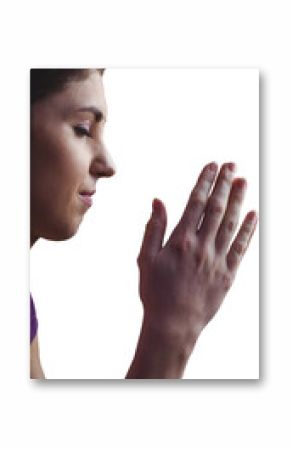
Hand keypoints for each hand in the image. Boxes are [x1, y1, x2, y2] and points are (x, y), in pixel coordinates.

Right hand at [137, 162, 257, 356]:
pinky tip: (253, 215)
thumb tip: (158, 201)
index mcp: (180, 240)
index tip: (212, 166)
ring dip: (238, 200)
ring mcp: (217, 260)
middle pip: (216, 208)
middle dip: (223, 184)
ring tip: (243, 181)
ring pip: (231, 223)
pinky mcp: (228, 274)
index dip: (205, 182)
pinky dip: (248, 230)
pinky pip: (241, 248)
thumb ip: (153, 228)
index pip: (196, 203)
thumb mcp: (146, 259)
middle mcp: (202, 246)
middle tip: (232, 164)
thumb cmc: (155, 292)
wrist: (173, 324)